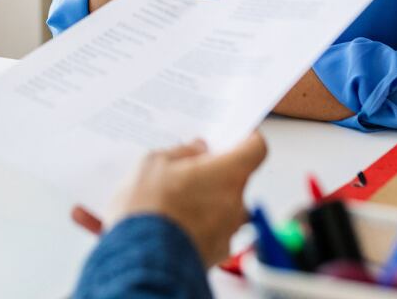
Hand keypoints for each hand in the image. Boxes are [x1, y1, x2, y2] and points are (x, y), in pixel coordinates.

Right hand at [71, 132, 267, 266]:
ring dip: (201, 202)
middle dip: (212, 174)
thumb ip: (181, 153)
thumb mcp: (154, 164)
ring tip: (166, 201)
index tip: (233, 137)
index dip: (246, 139)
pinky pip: (208, 231)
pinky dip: (192, 227)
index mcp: (227, 174)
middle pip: (234, 179)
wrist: (141, 260)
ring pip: (219, 207)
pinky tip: (167, 224)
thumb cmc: (149, 209)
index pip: (255, 148)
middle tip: (183, 171)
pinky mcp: (215, 253)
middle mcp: (235, 203)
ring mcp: (227, 231)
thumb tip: (196, 150)